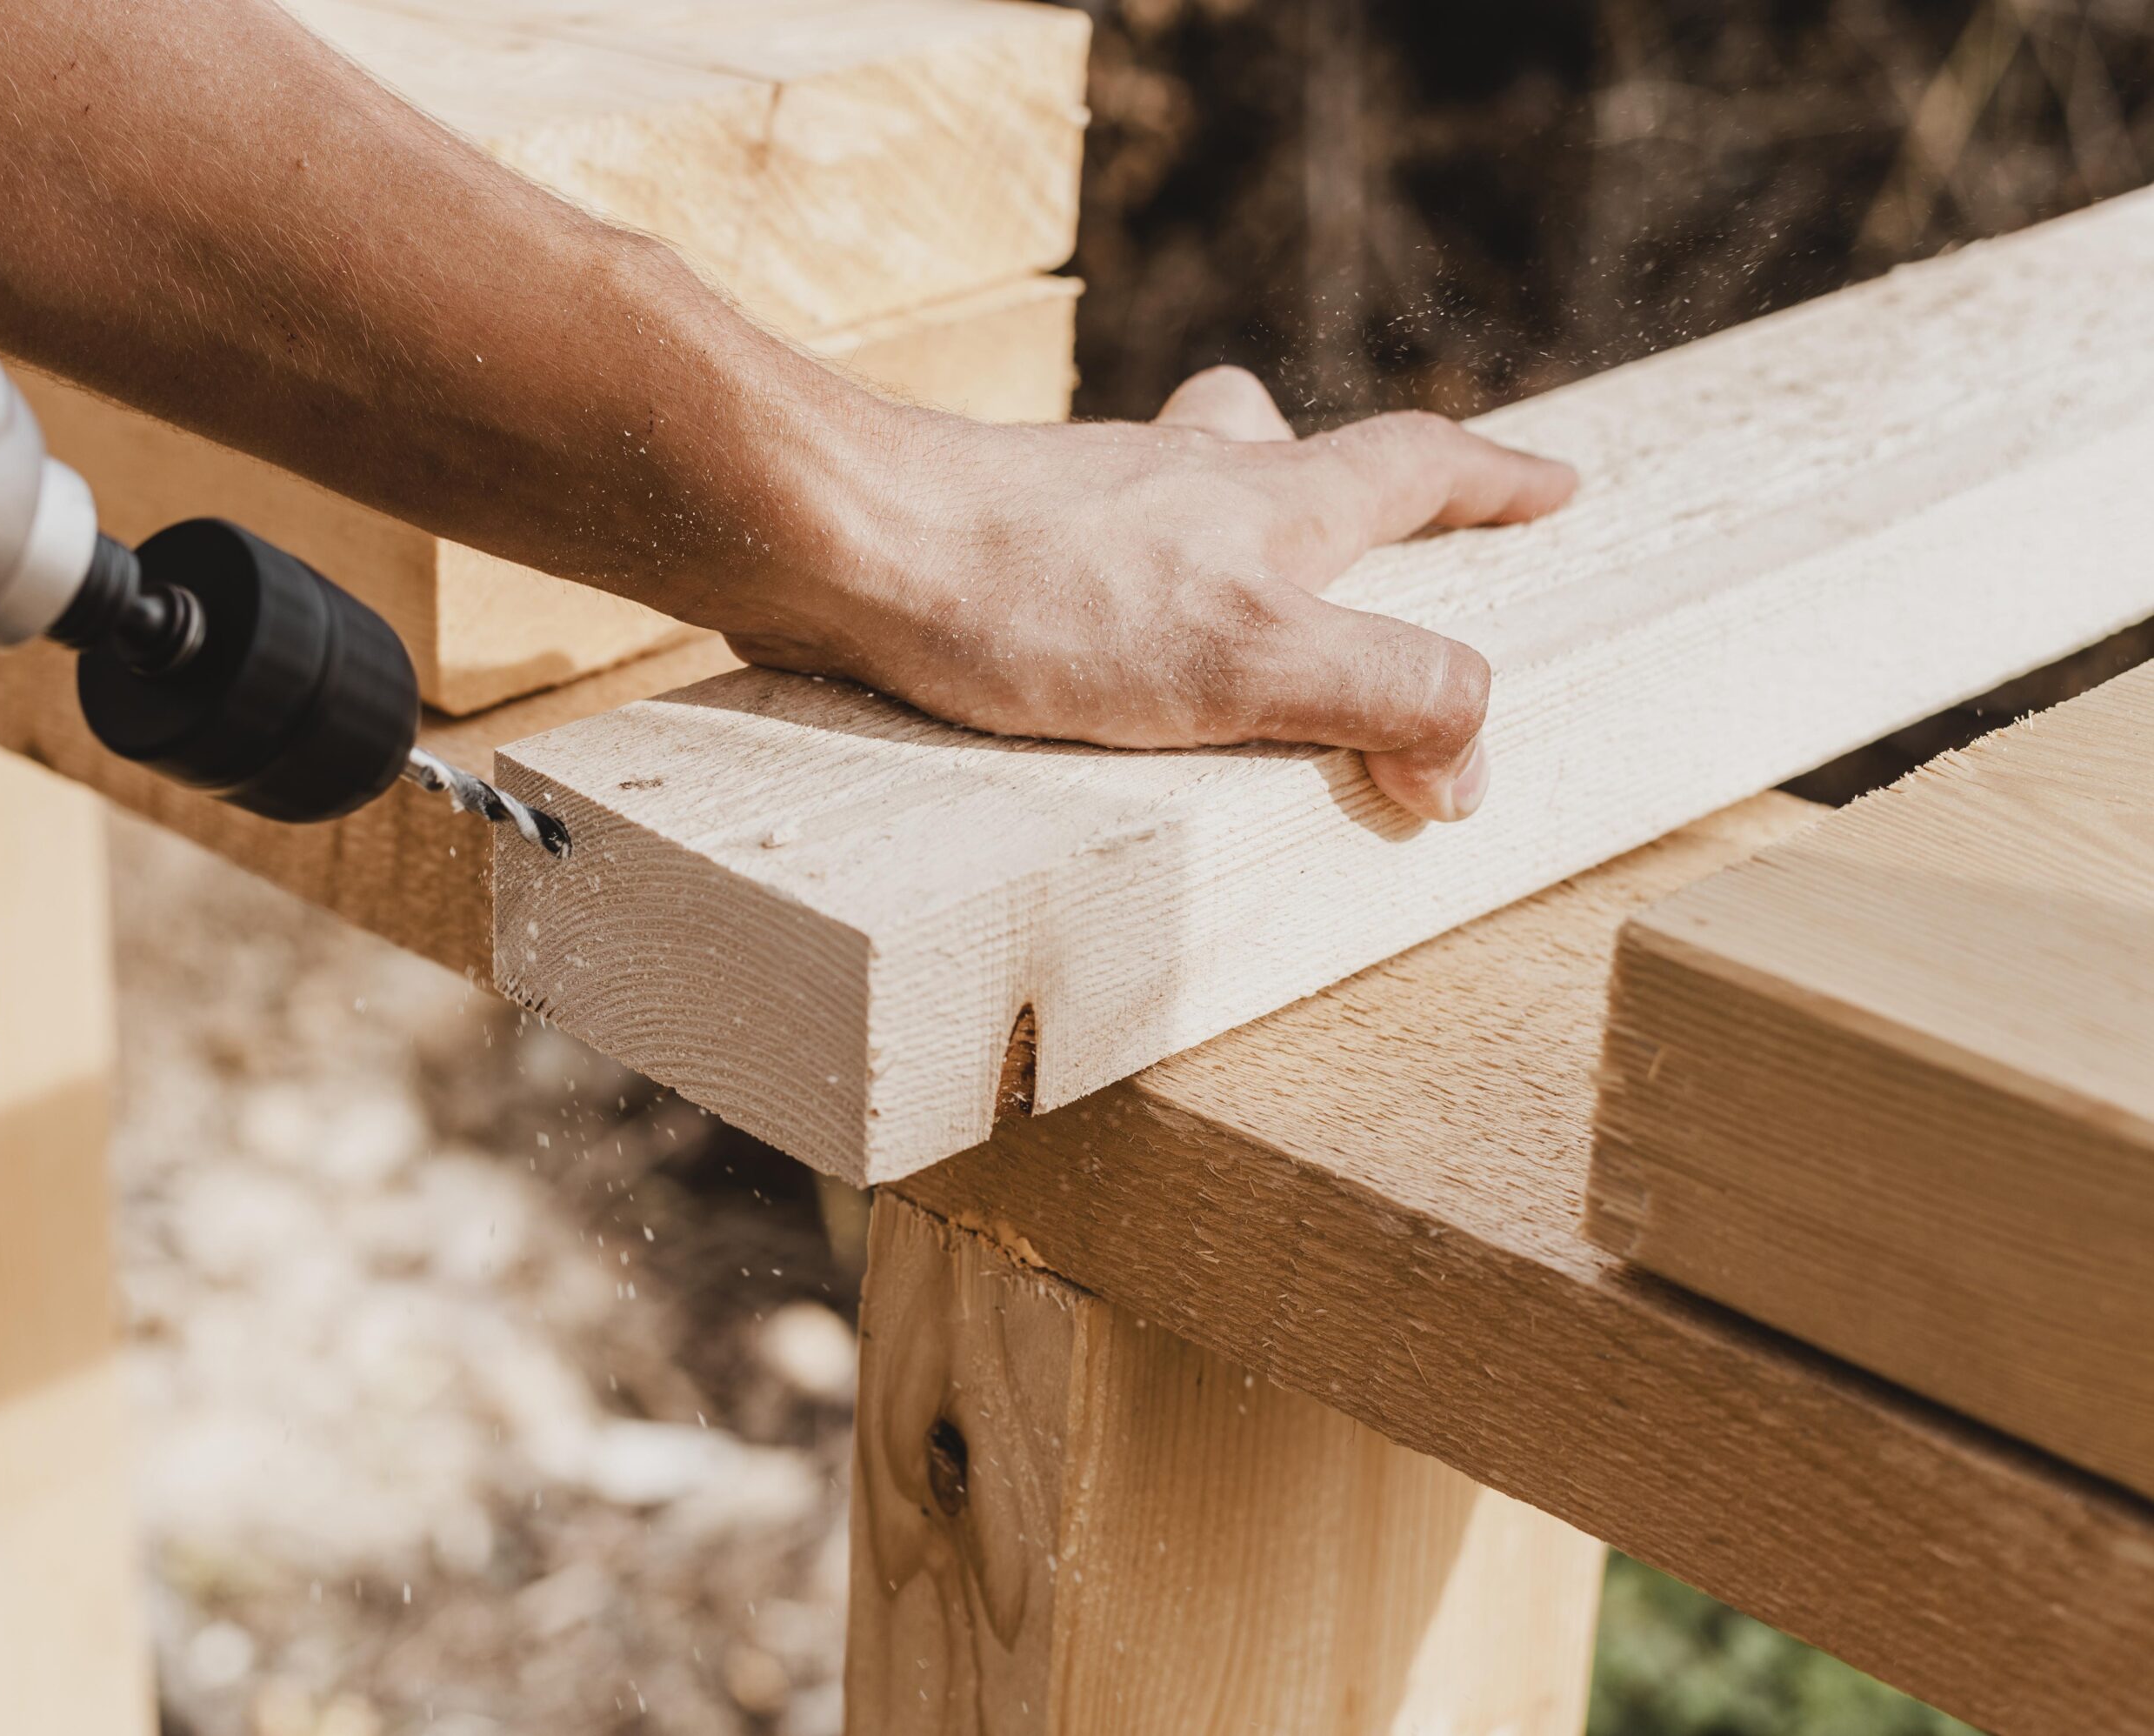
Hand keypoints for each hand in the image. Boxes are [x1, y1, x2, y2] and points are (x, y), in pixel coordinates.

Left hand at [724, 368, 1574, 822]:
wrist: (844, 548)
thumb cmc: (1042, 595)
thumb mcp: (1255, 658)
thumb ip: (1386, 697)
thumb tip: (1470, 764)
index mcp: (1270, 502)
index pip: (1413, 466)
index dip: (1493, 481)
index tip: (1554, 486)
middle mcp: (1186, 484)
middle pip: (1296, 452)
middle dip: (1360, 487)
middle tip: (1395, 521)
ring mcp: (1089, 510)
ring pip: (1187, 496)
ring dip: (1232, 532)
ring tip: (1242, 614)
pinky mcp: (1001, 554)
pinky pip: (1093, 567)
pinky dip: (1123, 598)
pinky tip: (1091, 670)